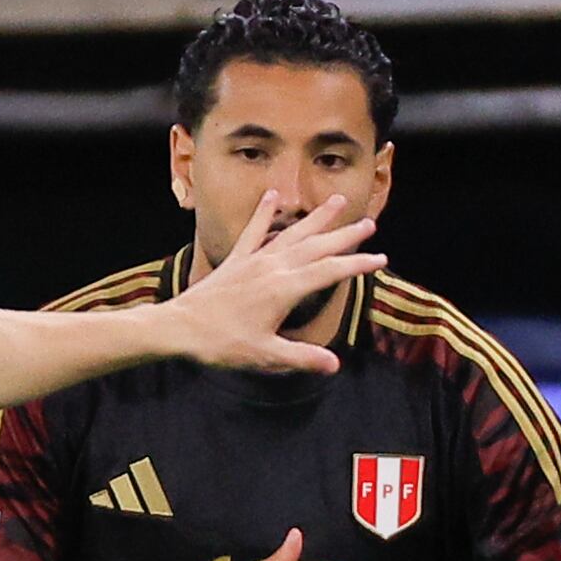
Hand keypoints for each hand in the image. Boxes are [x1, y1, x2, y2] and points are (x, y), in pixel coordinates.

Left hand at [165, 192, 384, 375]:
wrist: (179, 328)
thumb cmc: (221, 344)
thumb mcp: (265, 355)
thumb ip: (301, 357)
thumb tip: (334, 364)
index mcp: (285, 289)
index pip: (330, 272)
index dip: (358, 265)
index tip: (381, 259)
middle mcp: (273, 267)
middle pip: (317, 246)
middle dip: (345, 235)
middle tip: (370, 223)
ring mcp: (254, 261)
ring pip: (292, 234)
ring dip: (317, 219)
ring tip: (338, 201)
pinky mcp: (235, 261)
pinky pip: (253, 231)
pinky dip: (264, 213)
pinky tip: (274, 196)